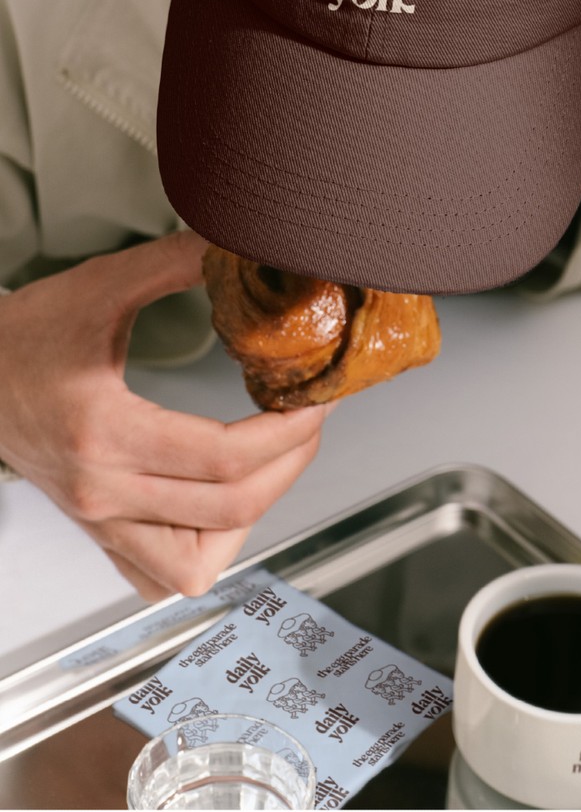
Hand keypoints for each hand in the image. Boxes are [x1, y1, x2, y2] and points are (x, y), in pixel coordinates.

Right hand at [0, 232, 329, 599]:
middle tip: (309, 424)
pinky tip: (221, 506)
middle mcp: (101, 489)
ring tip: (271, 466)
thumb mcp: (101, 286)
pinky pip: (161, 575)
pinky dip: (205, 550)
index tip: (314, 403)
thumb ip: (175, 263)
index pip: (223, 455)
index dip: (287, 432)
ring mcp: (98, 519)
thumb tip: (239, 244)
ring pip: (196, 561)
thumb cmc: (23, 338)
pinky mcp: (98, 530)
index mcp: (102, 431)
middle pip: (228, 507)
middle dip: (290, 465)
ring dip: (251, 517)